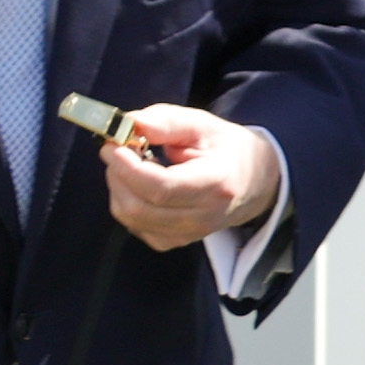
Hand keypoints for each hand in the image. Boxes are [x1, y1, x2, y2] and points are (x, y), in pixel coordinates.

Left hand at [103, 103, 281, 251]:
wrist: (251, 183)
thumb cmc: (225, 149)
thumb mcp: (202, 124)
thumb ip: (165, 121)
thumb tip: (128, 123)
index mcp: (215, 184)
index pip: (162, 188)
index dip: (129, 169)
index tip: (113, 146)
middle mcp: (202, 217)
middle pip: (140, 207)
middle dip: (118, 174)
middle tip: (118, 148)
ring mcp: (186, 235)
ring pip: (131, 217)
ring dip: (119, 186)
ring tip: (135, 162)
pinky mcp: (171, 242)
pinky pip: (133, 224)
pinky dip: (126, 200)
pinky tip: (141, 183)